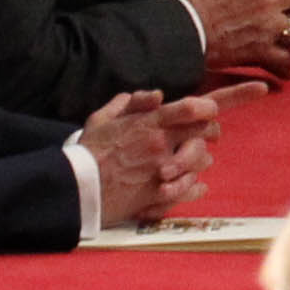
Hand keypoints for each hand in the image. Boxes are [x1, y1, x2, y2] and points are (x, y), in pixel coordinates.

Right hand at [81, 88, 223, 224]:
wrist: (77, 187)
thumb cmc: (88, 152)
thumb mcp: (102, 119)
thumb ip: (131, 103)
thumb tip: (155, 95)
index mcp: (149, 123)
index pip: (190, 108)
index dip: (209, 106)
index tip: (212, 110)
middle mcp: (161, 144)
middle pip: (204, 133)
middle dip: (211, 131)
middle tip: (212, 135)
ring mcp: (163, 170)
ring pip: (202, 162)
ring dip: (201, 161)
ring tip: (196, 162)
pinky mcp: (161, 194)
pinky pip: (192, 189)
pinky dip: (197, 187)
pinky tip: (198, 186)